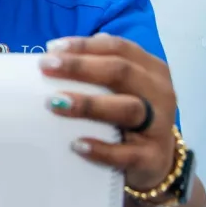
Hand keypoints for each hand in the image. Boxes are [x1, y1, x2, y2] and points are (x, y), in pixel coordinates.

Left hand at [38, 33, 177, 190]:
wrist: (156, 160)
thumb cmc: (129, 114)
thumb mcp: (122, 87)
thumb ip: (98, 66)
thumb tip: (55, 52)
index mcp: (152, 70)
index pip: (118, 48)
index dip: (84, 46)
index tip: (51, 49)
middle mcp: (160, 94)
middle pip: (121, 72)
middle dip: (80, 67)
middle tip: (45, 67)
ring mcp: (159, 126)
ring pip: (127, 109)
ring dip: (89, 104)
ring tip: (56, 102)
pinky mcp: (153, 158)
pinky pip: (127, 154)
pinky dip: (101, 150)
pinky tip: (77, 145)